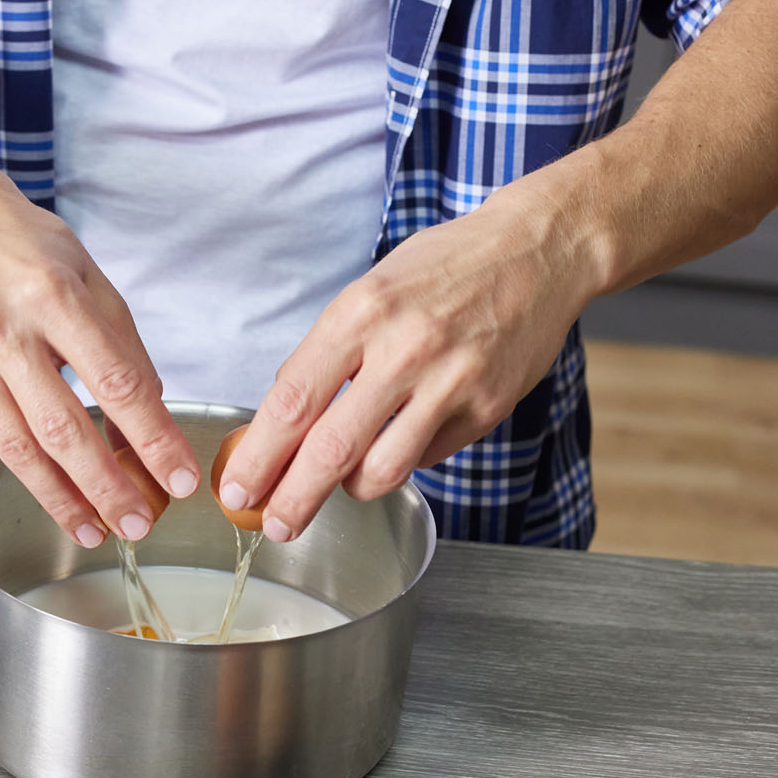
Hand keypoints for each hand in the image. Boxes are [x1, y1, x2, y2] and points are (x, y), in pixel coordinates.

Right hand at [0, 166, 199, 546]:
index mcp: (53, 294)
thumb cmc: (24, 247)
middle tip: (139, 524)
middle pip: (63, 429)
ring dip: (62, 498)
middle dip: (107, 487)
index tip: (178, 477)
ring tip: (96, 528)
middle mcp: (2, 327)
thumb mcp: (89, 277)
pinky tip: (54, 491)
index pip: (116, 383)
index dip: (152, 439)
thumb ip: (122, 345)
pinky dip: (25, 470)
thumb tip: (150, 415)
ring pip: (18, 447)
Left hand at [216, 170, 603, 541]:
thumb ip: (329, 351)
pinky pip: (426, 458)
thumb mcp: (369, 289)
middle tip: (273, 526)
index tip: (239, 487)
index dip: (259, 454)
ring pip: (382, 470)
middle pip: (331, 449)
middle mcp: (405, 349)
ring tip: (338, 484)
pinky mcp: (486, 408)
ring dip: (350, 489)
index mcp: (361, 312)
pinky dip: (401, 461)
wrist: (538, 250)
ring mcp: (450, 383)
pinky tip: (398, 440)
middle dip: (292, 499)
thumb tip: (284, 418)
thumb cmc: (444, 267)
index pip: (292, 401)